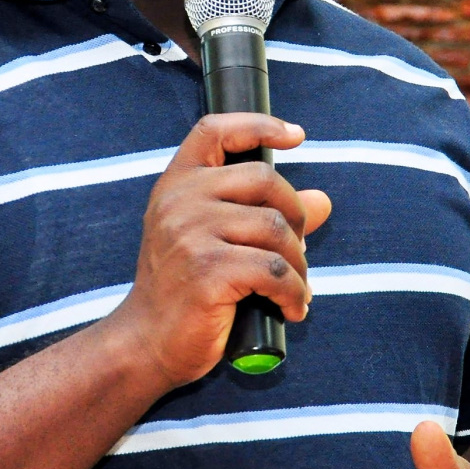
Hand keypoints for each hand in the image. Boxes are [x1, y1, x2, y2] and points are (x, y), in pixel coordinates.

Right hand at [110, 113, 332, 387]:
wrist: (146, 342)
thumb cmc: (183, 290)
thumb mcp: (215, 241)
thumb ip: (264, 215)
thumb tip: (323, 201)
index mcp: (176, 185)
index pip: (214, 131)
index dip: (258, 125)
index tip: (296, 136)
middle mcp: (180, 201)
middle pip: (265, 180)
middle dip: (296, 216)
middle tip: (299, 251)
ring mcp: (191, 234)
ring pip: (276, 229)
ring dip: (299, 264)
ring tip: (296, 289)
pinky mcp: (208, 271)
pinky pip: (275, 271)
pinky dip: (294, 292)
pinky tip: (292, 309)